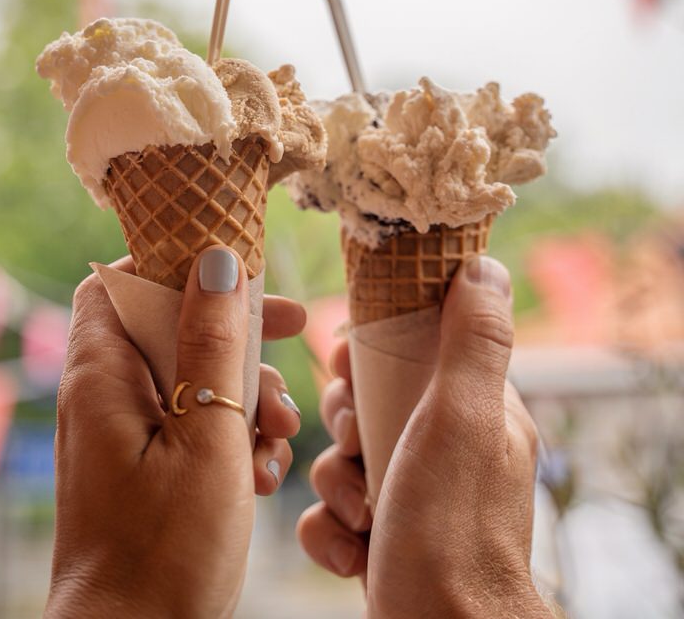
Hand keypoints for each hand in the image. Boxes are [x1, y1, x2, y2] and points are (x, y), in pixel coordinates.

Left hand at [46, 246, 304, 618]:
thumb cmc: (165, 551)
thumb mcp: (207, 436)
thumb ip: (214, 344)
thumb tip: (217, 259)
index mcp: (101, 376)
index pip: (119, 282)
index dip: (174, 265)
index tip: (235, 276)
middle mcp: (104, 397)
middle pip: (170, 328)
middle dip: (235, 342)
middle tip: (289, 347)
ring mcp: (123, 435)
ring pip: (190, 378)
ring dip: (244, 397)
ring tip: (277, 440)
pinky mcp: (144, 468)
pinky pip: (189, 424)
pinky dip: (230, 437)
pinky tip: (262, 476)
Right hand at [299, 257, 553, 618]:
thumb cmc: (454, 529)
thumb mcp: (462, 418)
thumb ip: (472, 340)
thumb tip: (485, 266)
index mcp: (474, 410)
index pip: (413, 347)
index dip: (371, 350)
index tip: (346, 365)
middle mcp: (446, 448)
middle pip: (366, 401)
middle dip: (346, 424)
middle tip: (356, 444)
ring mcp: (414, 494)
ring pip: (343, 457)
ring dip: (337, 485)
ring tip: (362, 514)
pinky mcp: (386, 536)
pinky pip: (333, 511)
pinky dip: (331, 530)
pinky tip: (353, 551)